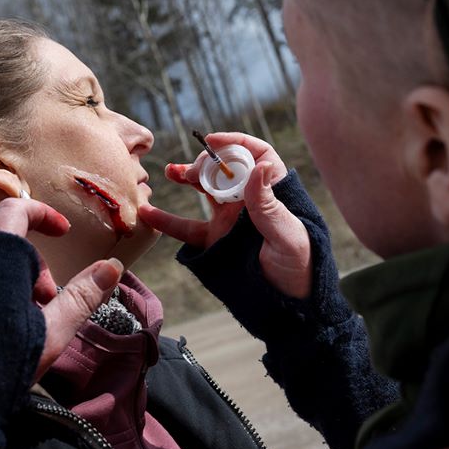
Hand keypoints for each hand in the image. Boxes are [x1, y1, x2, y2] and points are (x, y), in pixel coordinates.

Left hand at [0, 197, 122, 380]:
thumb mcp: (51, 332)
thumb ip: (82, 296)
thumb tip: (112, 266)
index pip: (18, 210)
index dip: (44, 216)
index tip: (62, 233)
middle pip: (5, 245)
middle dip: (33, 270)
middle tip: (45, 308)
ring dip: (9, 286)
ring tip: (20, 327)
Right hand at [137, 132, 311, 298]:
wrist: (290, 306)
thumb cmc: (300, 268)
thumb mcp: (287, 237)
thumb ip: (269, 205)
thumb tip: (259, 167)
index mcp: (272, 193)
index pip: (257, 155)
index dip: (235, 143)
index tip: (212, 142)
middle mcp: (250, 201)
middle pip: (225, 169)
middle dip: (205, 162)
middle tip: (189, 172)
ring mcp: (231, 220)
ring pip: (205, 190)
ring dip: (187, 177)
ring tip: (171, 172)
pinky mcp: (216, 241)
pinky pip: (188, 228)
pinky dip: (167, 221)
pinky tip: (148, 213)